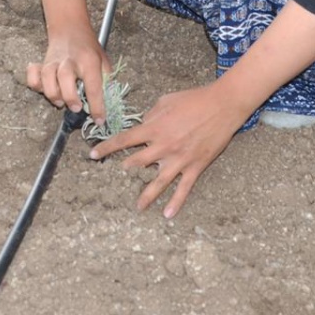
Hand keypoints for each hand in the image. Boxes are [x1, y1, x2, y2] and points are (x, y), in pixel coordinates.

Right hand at [26, 29, 112, 121]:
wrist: (70, 27)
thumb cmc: (88, 49)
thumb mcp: (104, 61)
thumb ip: (107, 81)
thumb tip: (109, 103)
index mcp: (89, 61)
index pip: (94, 85)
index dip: (97, 106)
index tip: (100, 120)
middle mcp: (70, 60)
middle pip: (65, 78)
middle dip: (70, 97)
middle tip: (76, 108)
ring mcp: (54, 61)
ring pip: (47, 77)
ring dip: (53, 94)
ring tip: (60, 102)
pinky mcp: (42, 63)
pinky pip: (33, 75)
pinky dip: (35, 84)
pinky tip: (43, 89)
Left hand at [90, 83, 250, 218]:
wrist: (223, 106)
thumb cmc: (194, 99)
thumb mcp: (166, 101)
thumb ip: (151, 115)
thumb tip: (142, 125)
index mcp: (155, 128)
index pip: (124, 140)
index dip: (106, 147)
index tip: (92, 154)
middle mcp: (164, 146)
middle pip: (138, 162)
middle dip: (126, 169)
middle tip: (116, 177)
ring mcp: (180, 159)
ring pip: (159, 182)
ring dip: (146, 195)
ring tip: (138, 207)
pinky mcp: (195, 166)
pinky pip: (184, 188)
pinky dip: (176, 202)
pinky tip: (168, 215)